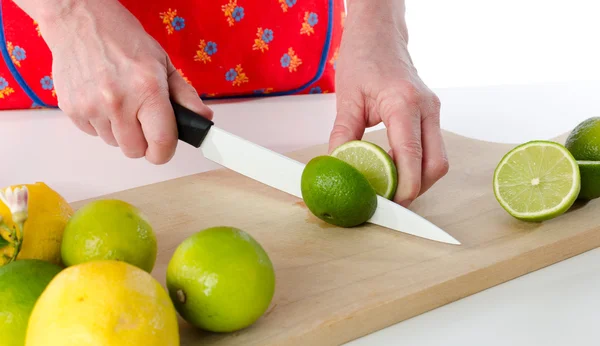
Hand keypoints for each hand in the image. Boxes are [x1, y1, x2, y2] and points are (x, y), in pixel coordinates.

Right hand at [34, 0, 212, 163]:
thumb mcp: (163, 63)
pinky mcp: (72, 109)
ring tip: (121, 103)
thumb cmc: (123, 39)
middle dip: (143, 141)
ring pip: (114, 144)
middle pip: (135, 151)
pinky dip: (101, 124)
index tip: (165, 148)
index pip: (160, 143)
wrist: (80, 21)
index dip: (165, 151)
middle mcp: (118, 102)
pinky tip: (103, 100)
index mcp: (147, 90)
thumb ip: (185, 96)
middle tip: (143, 120)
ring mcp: (91, 107)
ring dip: (121, 132)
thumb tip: (203, 118)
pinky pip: (93, 134)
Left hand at [329, 0, 448, 206]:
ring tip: (391, 190)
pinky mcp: (431, 115)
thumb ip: (343, 137)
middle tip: (390, 203)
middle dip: (417, 189)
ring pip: (438, 160)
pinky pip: (433, 149)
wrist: (380, 34)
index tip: (392, 205)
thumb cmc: (363, 58)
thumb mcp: (347, 98)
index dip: (405, 186)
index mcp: (404, 102)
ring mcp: (433, 111)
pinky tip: (397, 172)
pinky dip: (418, 167)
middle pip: (436, 164)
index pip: (411, 154)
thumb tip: (341, 170)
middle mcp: (426, 107)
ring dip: (419, 180)